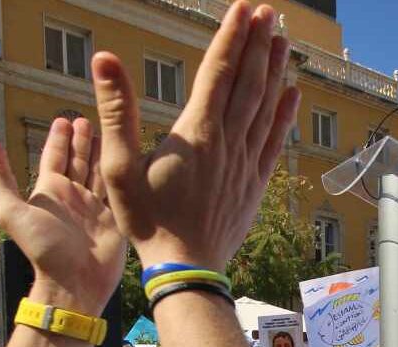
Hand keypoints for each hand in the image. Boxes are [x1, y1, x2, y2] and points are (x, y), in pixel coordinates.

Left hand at [0, 115, 125, 315]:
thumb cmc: (42, 248)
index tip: (64, 119)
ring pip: (100, 171)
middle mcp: (73, 195)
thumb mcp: (11, 209)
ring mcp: (95, 206)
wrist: (74, 281)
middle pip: (78, 159)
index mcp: (50, 190)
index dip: (59, 137)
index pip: (54, 156)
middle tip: (87, 118)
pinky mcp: (114, 217)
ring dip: (102, 152)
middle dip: (82, 139)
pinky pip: (119, 189)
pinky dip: (122, 172)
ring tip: (108, 132)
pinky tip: (128, 159)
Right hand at [92, 1, 297, 271]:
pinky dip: (284, 114)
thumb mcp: (118, 167)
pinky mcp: (255, 183)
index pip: (218, 71)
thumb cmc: (146, 221)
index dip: (232, 36)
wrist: (185, 269)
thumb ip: (115, 110)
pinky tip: (292, 94)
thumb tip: (105, 59)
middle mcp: (227, 142)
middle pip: (248, 82)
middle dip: (259, 43)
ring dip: (275, 71)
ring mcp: (245, 162)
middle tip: (269, 13)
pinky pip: (274, 140)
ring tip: (282, 40)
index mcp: (196, 133)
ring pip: (266, 106)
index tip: (244, 8)